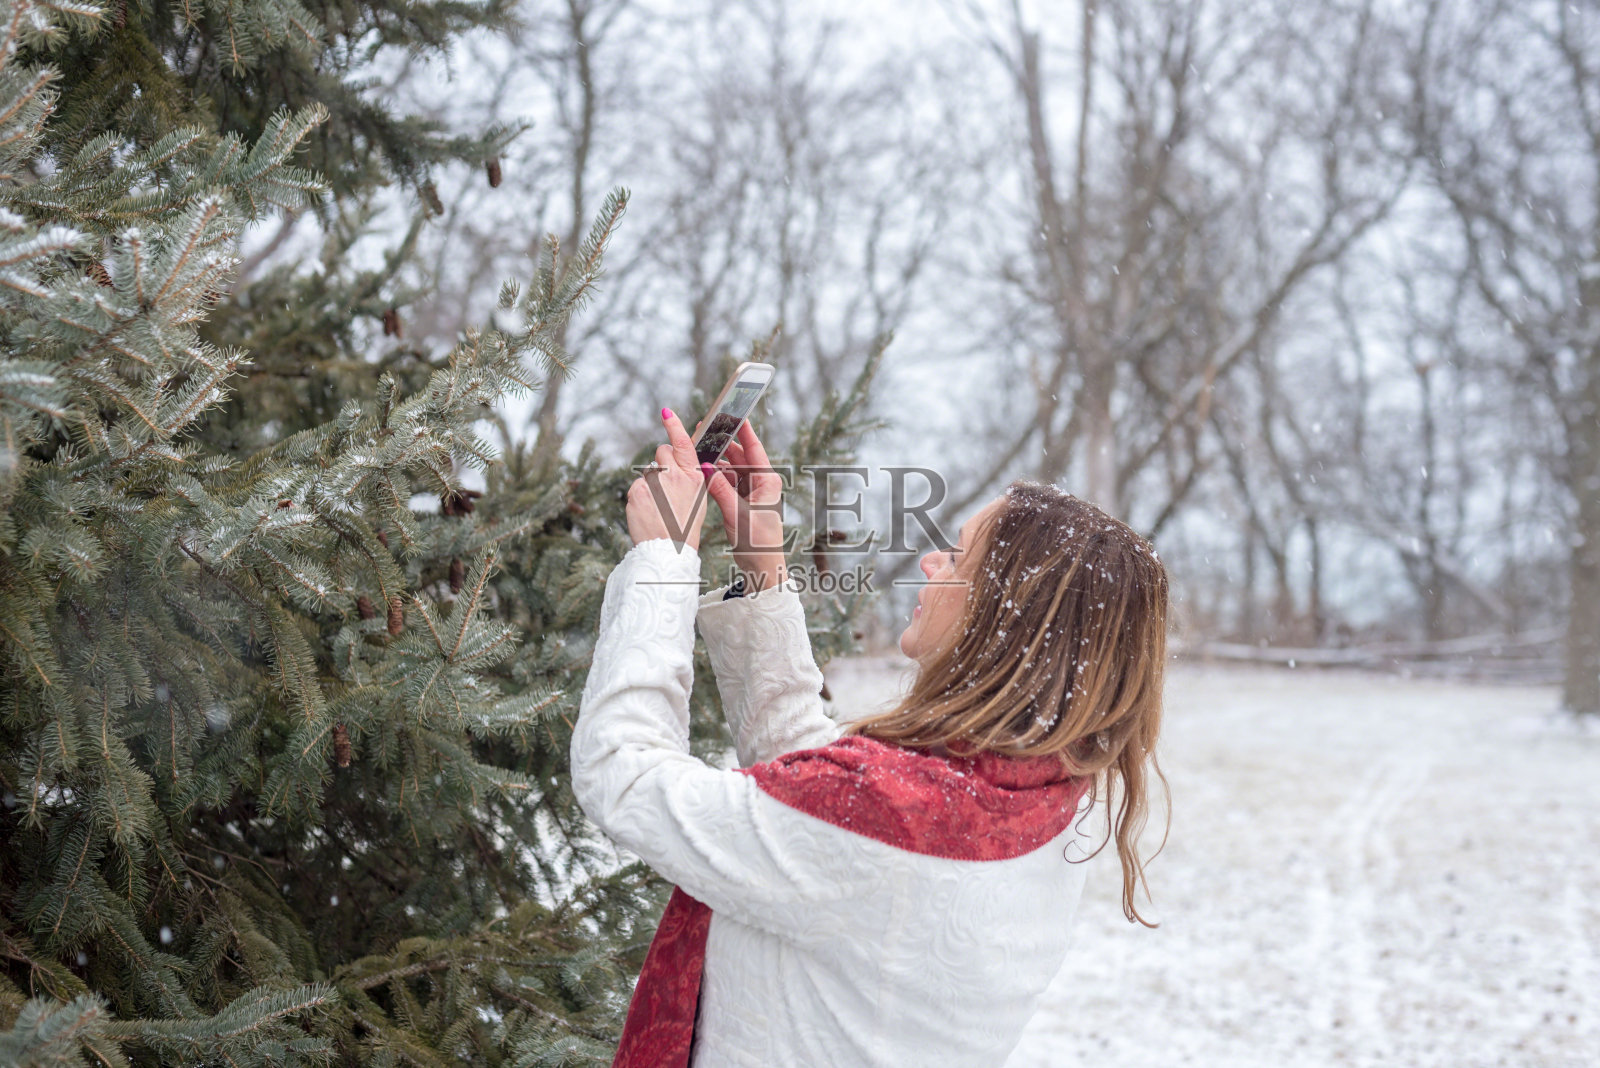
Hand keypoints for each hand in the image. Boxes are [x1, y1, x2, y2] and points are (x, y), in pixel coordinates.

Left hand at [625, 409, 712, 548]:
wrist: (668, 550)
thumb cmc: (686, 526)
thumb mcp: (698, 498)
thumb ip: (690, 476)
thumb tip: (681, 460)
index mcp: (693, 476)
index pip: (683, 443)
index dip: (674, 425)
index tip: (666, 411)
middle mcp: (674, 475)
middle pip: (662, 452)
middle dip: (662, 461)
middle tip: (666, 484)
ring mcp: (654, 483)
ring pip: (649, 471)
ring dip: (652, 483)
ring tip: (659, 506)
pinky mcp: (637, 491)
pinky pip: (637, 486)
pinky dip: (641, 496)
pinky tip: (649, 511)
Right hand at [700, 418, 787, 591]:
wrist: (763, 567)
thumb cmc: (758, 542)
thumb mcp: (736, 513)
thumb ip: (719, 489)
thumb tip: (704, 467)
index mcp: (767, 481)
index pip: (754, 448)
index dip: (743, 430)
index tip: (734, 413)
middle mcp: (761, 483)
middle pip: (740, 456)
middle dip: (723, 444)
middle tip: (705, 431)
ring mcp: (751, 491)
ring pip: (732, 469)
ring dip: (717, 462)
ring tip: (700, 450)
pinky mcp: (742, 501)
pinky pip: (727, 482)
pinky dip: (716, 477)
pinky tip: (702, 471)